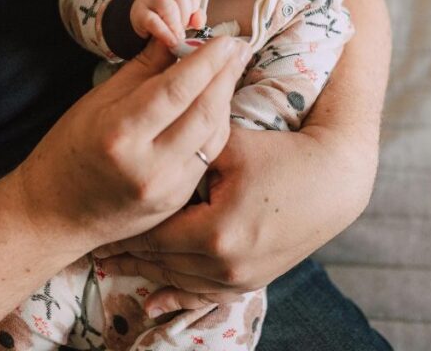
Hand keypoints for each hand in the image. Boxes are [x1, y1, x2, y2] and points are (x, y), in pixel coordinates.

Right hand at [15, 36, 250, 254]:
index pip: (177, 89)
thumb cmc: (70, 149)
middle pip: (205, 112)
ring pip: (214, 134)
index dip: (207, 60)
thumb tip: (177, 36)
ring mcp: (167, 188)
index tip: (226, 40)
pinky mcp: (177, 200)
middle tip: (239, 48)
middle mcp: (148, 165)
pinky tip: (216, 103)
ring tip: (231, 70)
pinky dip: (215, 125)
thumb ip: (144, 69)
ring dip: (226, 98)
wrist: (55, 213)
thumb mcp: (99, 100)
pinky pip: (208, 155)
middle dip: (227, 75)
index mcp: (120, 133)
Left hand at [92, 126, 367, 316]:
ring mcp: (241, 277)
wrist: (335, 179)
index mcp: (215, 231)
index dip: (125, 230)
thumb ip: (187, 145)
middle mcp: (226, 264)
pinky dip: (179, 294)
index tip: (97, 227)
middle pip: (162, 260)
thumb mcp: (231, 145)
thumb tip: (149, 130)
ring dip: (149, 271)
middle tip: (95, 249)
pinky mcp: (254, 280)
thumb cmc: (282, 154)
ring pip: (180, 279)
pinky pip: (206, 295)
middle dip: (130, 253)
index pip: (154, 233)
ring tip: (116, 263)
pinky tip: (154, 300)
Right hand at [130, 0, 205, 48]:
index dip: (195, 7)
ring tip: (178, 37)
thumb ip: (195, 18)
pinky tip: (171, 41)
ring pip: (166, 4)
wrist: (138, 19)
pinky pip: (153, 21)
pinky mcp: (139, 14)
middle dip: (185, 16)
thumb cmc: (164, 17)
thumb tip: (199, 23)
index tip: (194, 22)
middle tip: (184, 31)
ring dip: (176, 23)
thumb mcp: (182, 15)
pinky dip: (164, 33)